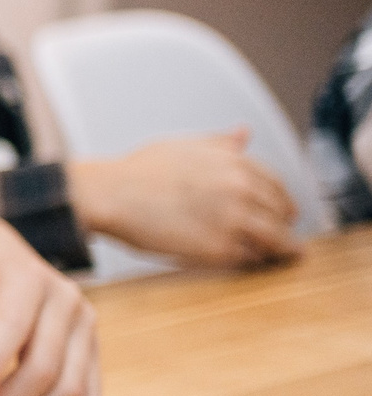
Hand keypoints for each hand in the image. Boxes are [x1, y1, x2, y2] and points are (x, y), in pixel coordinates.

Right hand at [69, 133, 298, 267]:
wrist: (112, 194)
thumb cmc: (140, 171)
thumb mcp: (185, 146)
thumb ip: (220, 143)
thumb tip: (243, 134)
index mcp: (236, 163)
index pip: (277, 187)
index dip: (282, 202)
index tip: (282, 212)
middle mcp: (240, 189)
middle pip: (281, 214)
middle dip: (284, 226)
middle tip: (284, 237)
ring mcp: (232, 220)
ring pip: (275, 240)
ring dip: (279, 249)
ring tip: (279, 256)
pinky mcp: (219, 248)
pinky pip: (251, 259)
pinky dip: (254, 261)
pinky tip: (249, 261)